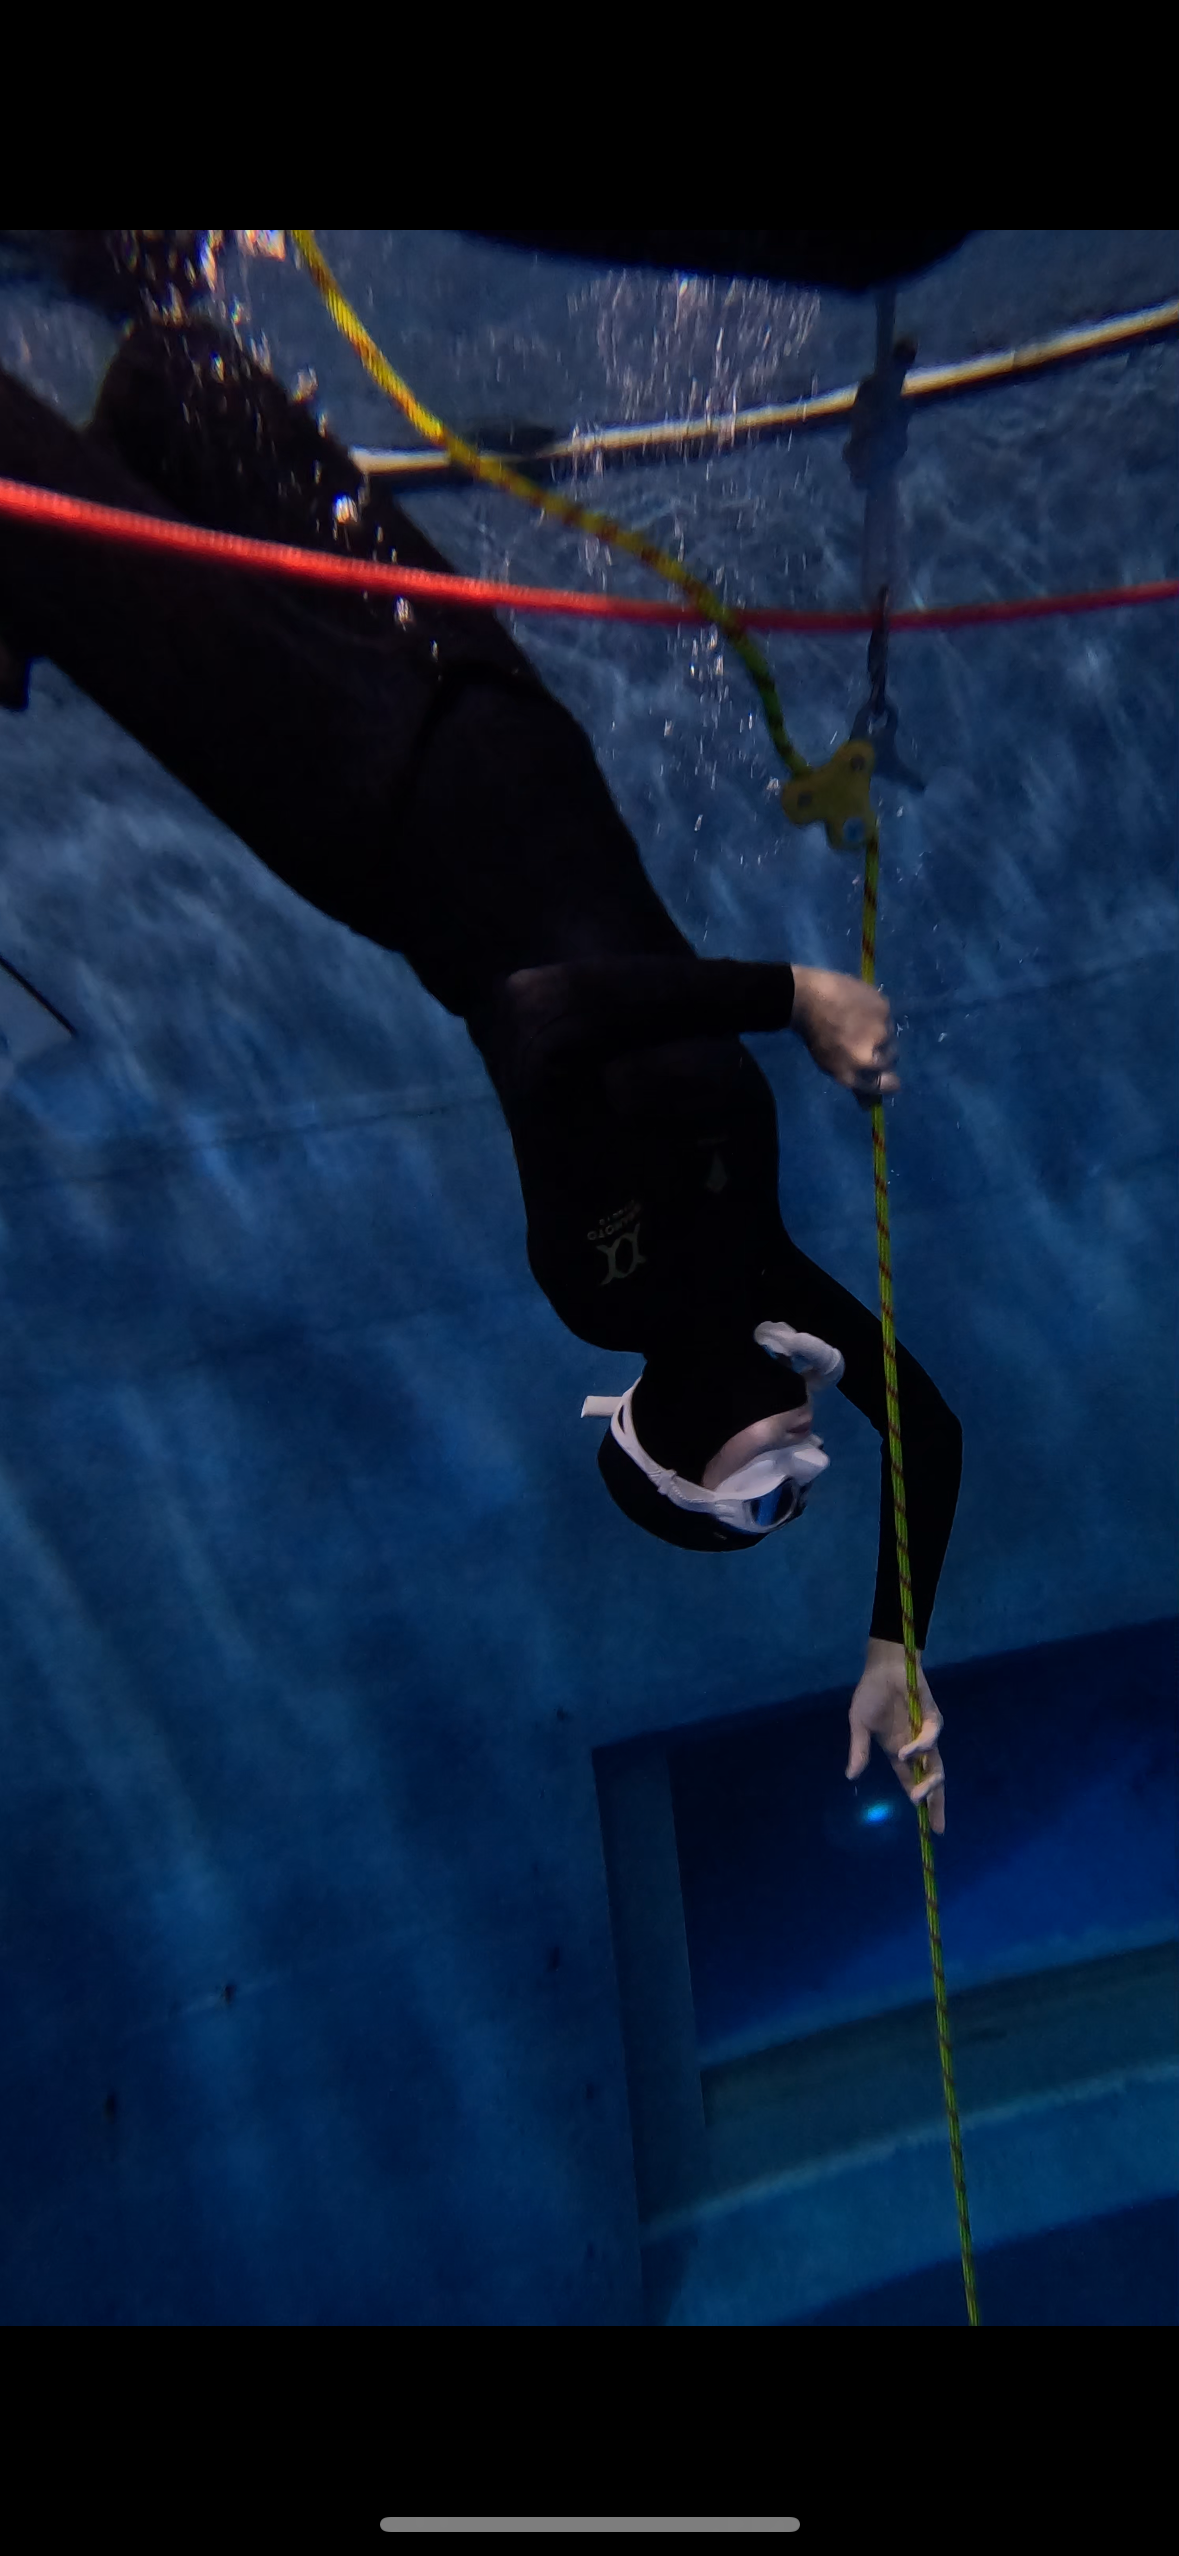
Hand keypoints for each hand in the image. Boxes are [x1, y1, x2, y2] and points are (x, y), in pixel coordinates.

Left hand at [790, 966, 898, 1099]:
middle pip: (892, 1060)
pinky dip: (878, 1014)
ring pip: (891, 1037)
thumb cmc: (817, 1036)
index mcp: (856, 1073)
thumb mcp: (832, 1066)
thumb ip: (855, 1086)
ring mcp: (881, 1032)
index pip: (889, 1085)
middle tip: (866, 1041)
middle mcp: (872, 1056)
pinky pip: (888, 1016)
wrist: (809, 998)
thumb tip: (868, 1107)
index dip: (889, 1080)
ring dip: (881, 1033)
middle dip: (882, 1053)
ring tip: (862, 1022)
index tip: (885, 1074)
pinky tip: (862, 1008)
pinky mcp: (885, 1009)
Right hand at [846, 1637, 944, 1832]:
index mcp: (899, 1751)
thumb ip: (859, 1750)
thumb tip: (851, 1776)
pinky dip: (921, 1747)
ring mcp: (926, 1733)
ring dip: (930, 1783)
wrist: (883, 1666)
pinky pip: (932, 1737)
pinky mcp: (932, 1717)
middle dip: (936, 1803)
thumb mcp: (859, 1725)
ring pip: (936, 1764)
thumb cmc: (871, 1694)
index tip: (930, 1828)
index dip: (922, 1803)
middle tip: (934, 1824)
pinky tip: (906, 1752)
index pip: (913, 1782)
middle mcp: (916, 1747)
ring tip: (918, 1796)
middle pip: (932, 1780)